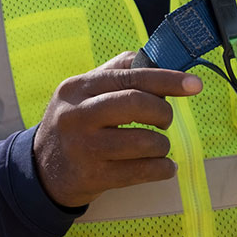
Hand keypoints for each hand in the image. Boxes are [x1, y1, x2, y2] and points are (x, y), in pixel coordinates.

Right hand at [33, 51, 202, 208]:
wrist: (41, 170)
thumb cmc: (74, 124)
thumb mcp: (82, 92)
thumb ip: (117, 72)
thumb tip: (157, 58)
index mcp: (77, 87)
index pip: (129, 75)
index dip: (166, 79)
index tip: (195, 85)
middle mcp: (77, 115)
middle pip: (135, 104)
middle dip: (163, 112)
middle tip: (165, 120)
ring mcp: (84, 148)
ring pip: (144, 142)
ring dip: (162, 145)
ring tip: (159, 146)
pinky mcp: (93, 177)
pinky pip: (142, 171)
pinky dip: (162, 169)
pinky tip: (164, 167)